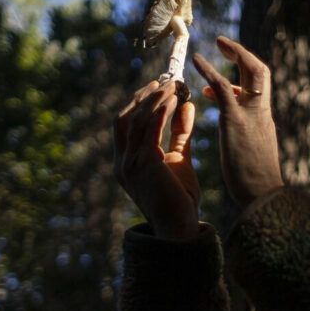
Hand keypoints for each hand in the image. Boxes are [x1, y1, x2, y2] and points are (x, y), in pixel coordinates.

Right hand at [113, 81, 199, 238]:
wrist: (180, 228)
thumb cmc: (180, 199)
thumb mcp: (180, 160)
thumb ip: (181, 134)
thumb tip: (186, 106)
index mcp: (126, 163)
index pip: (124, 125)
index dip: (138, 103)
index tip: (156, 88)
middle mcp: (122, 162)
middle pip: (123, 118)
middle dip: (141, 97)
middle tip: (161, 82)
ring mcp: (129, 163)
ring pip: (135, 120)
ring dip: (153, 100)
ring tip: (170, 86)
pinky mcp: (143, 164)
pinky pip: (149, 129)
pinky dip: (160, 111)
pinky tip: (173, 100)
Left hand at [192, 36, 282, 208]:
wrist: (262, 196)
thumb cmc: (255, 184)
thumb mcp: (252, 155)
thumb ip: (247, 139)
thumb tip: (239, 133)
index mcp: (264, 121)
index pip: (260, 89)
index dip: (246, 77)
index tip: (229, 76)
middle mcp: (261, 112)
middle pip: (260, 72)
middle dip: (243, 54)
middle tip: (224, 44)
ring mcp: (251, 113)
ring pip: (250, 71)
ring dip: (233, 51)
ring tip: (216, 42)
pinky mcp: (236, 119)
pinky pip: (223, 86)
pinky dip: (209, 70)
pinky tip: (195, 60)